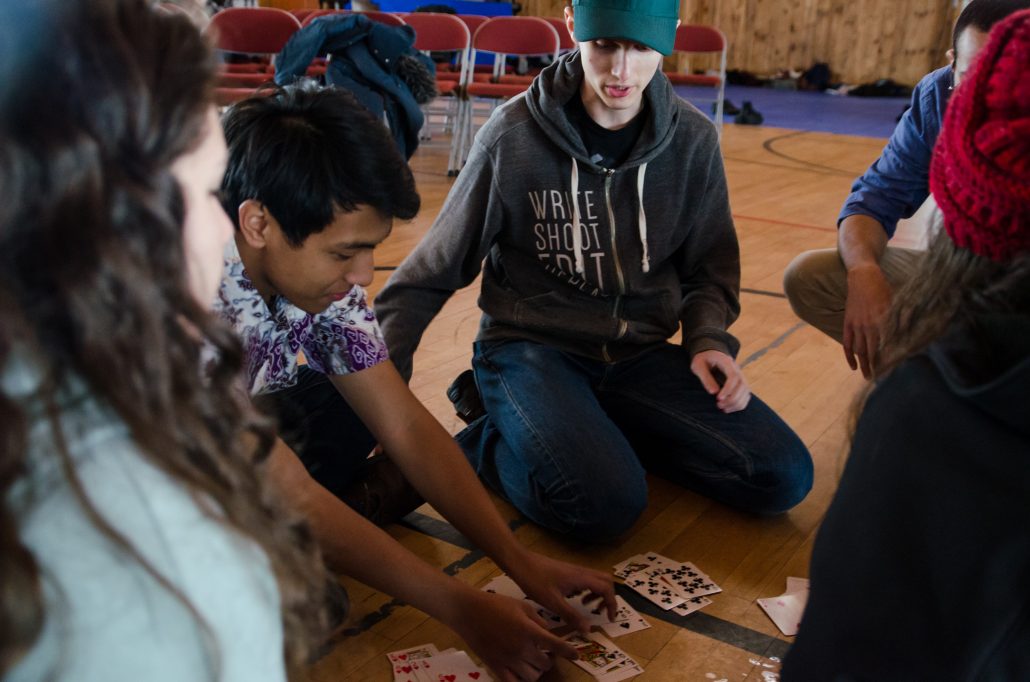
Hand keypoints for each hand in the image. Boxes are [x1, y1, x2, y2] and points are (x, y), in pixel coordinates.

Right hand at [446, 588, 576, 681]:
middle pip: (545, 664)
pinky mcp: (495, 667)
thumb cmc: (496, 604)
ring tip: (534, 662)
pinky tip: (521, 672)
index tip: (576, 655)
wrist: (469, 612)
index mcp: (529, 631)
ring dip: (537, 670)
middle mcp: (521, 649)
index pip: (556, 646)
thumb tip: (549, 632)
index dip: (569, 652)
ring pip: (532, 677)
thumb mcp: (522, 605)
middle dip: (549, 659)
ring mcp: (508, 661)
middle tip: (547, 653)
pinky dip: (520, 680)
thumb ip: (539, 620)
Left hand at [506, 551, 616, 633]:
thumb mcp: (553, 603)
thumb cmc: (536, 581)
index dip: (612, 604)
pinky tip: (574, 598)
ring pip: (596, 579)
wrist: (520, 562)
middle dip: (608, 597)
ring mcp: (574, 570)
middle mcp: (581, 572)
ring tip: (586, 606)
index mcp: (581, 578)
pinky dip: (587, 589)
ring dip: (597, 593)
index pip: (607, 589)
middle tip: (600, 612)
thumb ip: (572, 616)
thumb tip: (588, 629)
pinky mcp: (567, 570)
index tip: (609, 619)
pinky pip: (585, 579)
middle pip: (606, 581)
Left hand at [690, 350, 750, 412]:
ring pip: (746, 392)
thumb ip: (705, 377)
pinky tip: (728, 408)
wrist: (710, 353)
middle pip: (743, 386)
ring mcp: (741, 377)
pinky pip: (746, 396)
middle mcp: (737, 370)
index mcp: (727, 363)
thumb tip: (713, 392)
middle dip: (732, 399)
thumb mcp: (698, 365)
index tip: (718, 398)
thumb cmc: (703, 359)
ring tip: (723, 408)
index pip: (733, 377)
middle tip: (719, 405)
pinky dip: (740, 404)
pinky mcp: (741, 384)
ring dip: (736, 403)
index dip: (728, 389)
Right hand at [843, 264, 892, 377]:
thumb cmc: (883, 288)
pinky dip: (849, 356)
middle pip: (872, 352)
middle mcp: (869, 325)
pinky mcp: (848, 323)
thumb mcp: (896, 302)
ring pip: (860, 350)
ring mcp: (857, 325)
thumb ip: (901, 319)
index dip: (888, 360)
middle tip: (879, 379)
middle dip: (875, 367)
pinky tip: (853, 367)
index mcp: (882, 321)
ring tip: (867, 376)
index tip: (892, 371)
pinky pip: (847, 343)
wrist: (862, 277)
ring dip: (863, 365)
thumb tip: (909, 335)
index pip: (886, 346)